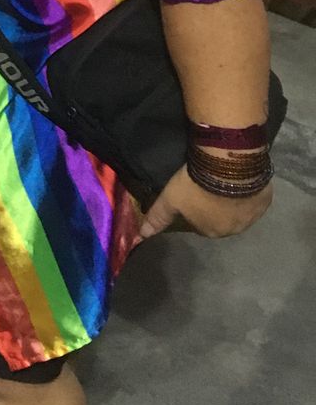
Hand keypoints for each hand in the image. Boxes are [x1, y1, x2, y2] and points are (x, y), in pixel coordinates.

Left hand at [137, 165, 272, 242]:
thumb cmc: (196, 185)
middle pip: (220, 219)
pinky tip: (241, 180)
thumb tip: (140, 237)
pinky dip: (248, 193)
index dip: (195, 207)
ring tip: (225, 182)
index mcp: (210, 232)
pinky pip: (255, 199)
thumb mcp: (170, 200)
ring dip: (232, 200)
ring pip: (239, 210)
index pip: (199, 223)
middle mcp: (233, 230)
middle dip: (215, 207)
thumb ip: (156, 218)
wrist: (229, 166)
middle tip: (209, 186)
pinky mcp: (265, 202)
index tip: (193, 194)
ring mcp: (252, 217)